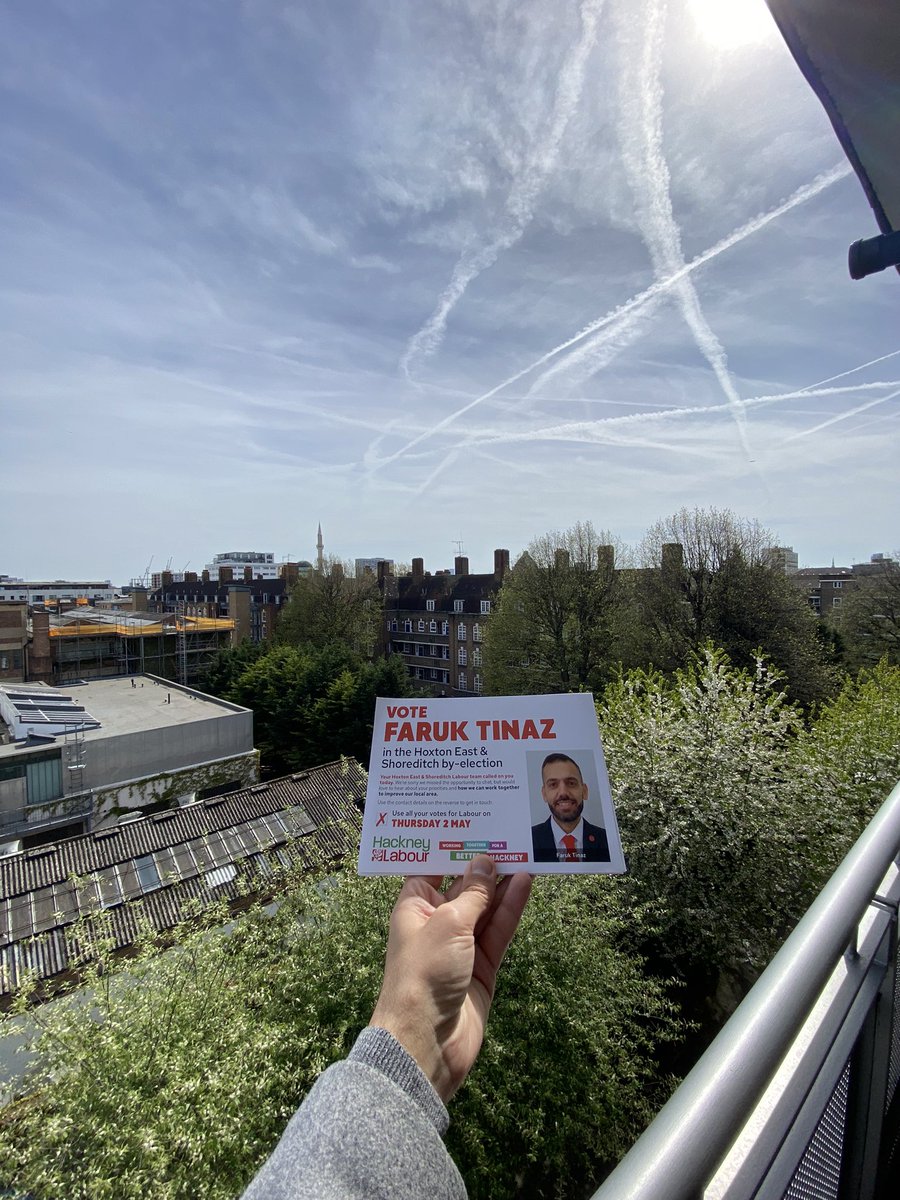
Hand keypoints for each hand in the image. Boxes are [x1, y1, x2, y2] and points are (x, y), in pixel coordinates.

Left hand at [369, 855, 531, 1102]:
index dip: (452, 849)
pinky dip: (511, 908)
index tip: (473, 824)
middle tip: (509, 832)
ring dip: (503, 883)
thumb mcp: (448, 924)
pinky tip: (526, 883)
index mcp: (413, 908)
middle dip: (483, 864)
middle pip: (464, 887)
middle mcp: (435, 923)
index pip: (432, 870)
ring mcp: (461, 946)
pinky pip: (499, 930)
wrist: (427, 1043)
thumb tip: (485, 863)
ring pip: (486, 907)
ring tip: (525, 851)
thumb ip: (472, 894)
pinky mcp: (482, 967)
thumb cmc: (423, 975)